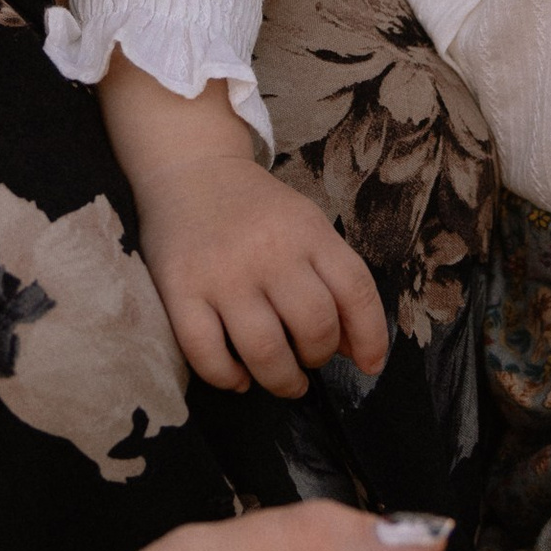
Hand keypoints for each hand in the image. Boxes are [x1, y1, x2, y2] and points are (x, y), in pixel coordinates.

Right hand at [137, 154, 389, 398]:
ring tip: (283, 379)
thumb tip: (353, 350)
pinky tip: (238, 377)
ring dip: (282, 379)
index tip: (369, 365)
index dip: (371, 337)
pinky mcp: (179, 290)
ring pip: (265, 350)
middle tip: (308, 360)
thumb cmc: (255, 208)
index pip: (355, 291)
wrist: (190, 171)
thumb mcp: (305, 225)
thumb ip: (332, 279)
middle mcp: (269, 250)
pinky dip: (227, 378)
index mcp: (308, 231)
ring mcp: (222, 273)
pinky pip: (207, 354)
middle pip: (314, 326)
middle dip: (319, 357)